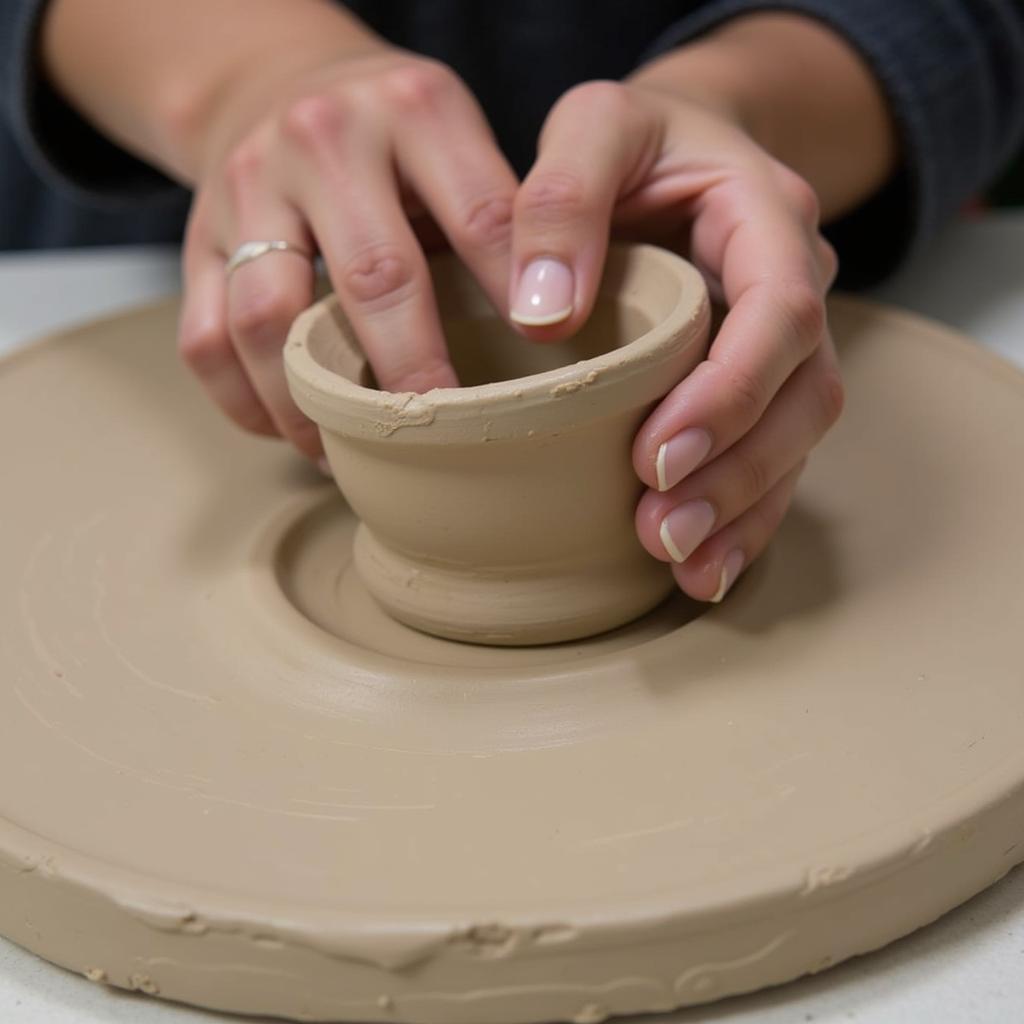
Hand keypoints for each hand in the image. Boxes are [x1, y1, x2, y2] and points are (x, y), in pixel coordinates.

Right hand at [178, 48, 516, 458]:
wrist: (270, 82)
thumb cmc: (389, 135)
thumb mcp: (456, 136)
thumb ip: (500, 211)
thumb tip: (553, 327)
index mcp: (416, 110)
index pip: (482, 218)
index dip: (518, 300)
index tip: (541, 367)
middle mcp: (326, 139)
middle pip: (376, 278)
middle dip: (417, 373)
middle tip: (450, 438)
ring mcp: (248, 189)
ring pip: (272, 322)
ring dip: (315, 405)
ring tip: (354, 452)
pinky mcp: (193, 240)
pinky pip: (208, 343)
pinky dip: (251, 405)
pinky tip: (295, 431)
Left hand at [507, 79, 843, 601]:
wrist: (667, 149)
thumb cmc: (626, 140)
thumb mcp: (590, 128)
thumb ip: (563, 197)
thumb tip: (544, 317)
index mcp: (767, 217)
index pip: (781, 310)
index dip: (731, 391)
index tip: (657, 452)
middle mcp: (792, 285)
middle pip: (802, 394)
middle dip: (737, 471)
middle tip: (661, 527)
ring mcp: (781, 344)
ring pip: (795, 441)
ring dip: (741, 510)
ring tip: (677, 561)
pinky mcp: (755, 385)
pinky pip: (772, 459)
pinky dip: (741, 519)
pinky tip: (700, 569)